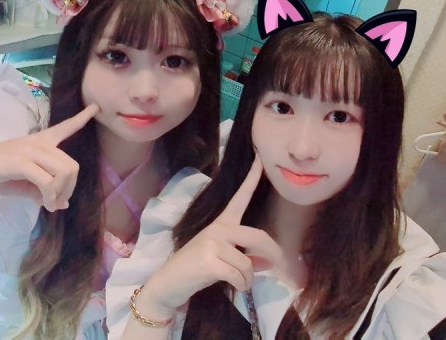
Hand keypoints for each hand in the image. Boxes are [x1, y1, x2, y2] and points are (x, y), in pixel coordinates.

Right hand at [0, 104, 99, 210]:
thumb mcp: (24, 184)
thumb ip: (44, 191)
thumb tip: (62, 204)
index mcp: (40, 142)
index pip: (65, 127)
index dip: (82, 118)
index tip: (97, 107)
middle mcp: (38, 142)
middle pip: (72, 166)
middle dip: (69, 189)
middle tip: (57, 203)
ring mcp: (30, 150)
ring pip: (64, 172)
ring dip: (61, 194)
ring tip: (50, 204)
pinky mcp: (21, 162)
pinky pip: (48, 181)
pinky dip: (51, 197)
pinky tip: (45, 204)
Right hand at [138, 156, 283, 317]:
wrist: (167, 284)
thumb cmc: (196, 271)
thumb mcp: (223, 260)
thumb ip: (246, 257)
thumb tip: (269, 262)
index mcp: (221, 223)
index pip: (240, 197)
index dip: (252, 177)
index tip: (261, 158)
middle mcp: (218, 228)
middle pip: (258, 236)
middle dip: (273, 253)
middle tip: (277, 265)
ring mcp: (212, 242)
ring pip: (249, 263)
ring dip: (250, 279)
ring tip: (241, 284)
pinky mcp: (209, 260)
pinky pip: (240, 275)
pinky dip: (242, 286)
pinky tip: (235, 288)